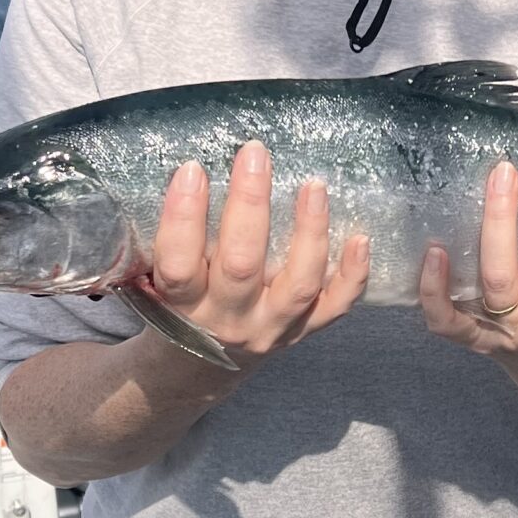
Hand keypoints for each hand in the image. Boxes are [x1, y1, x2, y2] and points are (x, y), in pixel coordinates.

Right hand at [146, 143, 368, 373]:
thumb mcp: (157, 278)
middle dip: (250, 205)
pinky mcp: (302, 330)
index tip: (192, 169)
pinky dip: (352, 275)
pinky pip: (335, 307)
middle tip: (254, 155)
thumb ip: (169, 239)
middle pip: (242, 265)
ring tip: (314, 187)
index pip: (179, 264)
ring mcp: (270, 327)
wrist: (203, 362)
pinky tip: (360, 239)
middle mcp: (228, 319)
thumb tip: (180, 170)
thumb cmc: (181, 303)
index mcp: (183, 305)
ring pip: (298, 285)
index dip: (183, 218)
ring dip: (309, 233)